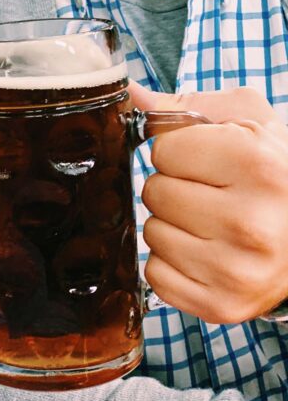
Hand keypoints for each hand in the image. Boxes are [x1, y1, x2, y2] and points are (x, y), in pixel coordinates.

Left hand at [129, 82, 287, 323]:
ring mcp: (236, 271)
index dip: (179, 151)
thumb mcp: (246, 123)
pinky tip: (207, 252)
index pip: (163, 150)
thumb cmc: (275, 172)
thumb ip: (182, 107)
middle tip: (211, 193)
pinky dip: (172, 263)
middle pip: (154, 192)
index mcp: (258, 167)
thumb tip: (128, 94)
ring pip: (151, 234)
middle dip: (174, 187)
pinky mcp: (221, 306)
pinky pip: (155, 275)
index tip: (207, 160)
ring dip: (172, 225)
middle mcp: (250, 223)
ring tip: (212, 223)